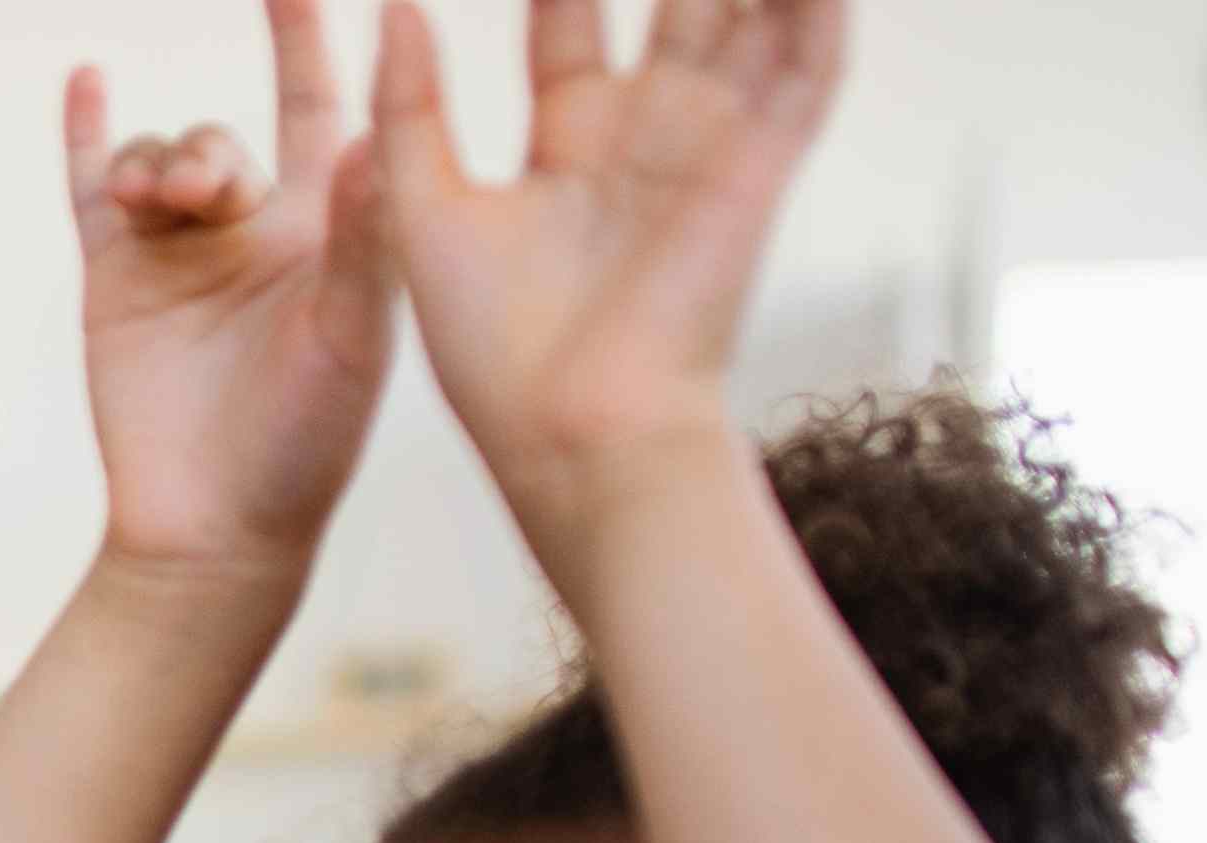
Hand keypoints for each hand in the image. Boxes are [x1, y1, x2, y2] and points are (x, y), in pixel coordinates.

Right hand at [72, 0, 398, 578]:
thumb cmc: (305, 446)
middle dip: (212, 142)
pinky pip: (93, 188)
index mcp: (326, 230)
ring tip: (161, 213)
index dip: (312, 37)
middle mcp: (255, 229)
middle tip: (210, 190)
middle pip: (231, 133)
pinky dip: (91, 135)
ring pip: (162, 160)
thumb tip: (375, 133)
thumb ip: (364, 237)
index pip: (324, 105)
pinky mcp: (116, 280)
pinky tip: (89, 84)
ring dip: (160, 166)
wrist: (212, 530)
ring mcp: (181, 253)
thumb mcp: (355, 338)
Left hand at [374, 0, 844, 535]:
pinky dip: (814, 10)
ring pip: (745, 17)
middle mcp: (646, 137)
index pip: (567, 23)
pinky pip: (805, 68)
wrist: (574, 436)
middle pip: (670, 6)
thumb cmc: (495, 357)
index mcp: (570, 147)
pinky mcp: (759, 168)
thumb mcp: (425, 216)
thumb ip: (410, 111)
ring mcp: (709, 147)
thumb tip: (393, 10)